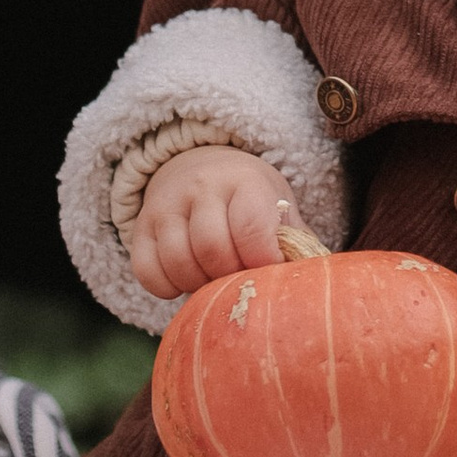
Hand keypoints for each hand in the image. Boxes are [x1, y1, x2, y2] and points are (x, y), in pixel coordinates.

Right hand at [128, 147, 295, 301]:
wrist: (202, 169)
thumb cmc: (250, 201)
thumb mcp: (278, 208)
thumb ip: (297, 244)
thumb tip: (314, 282)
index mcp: (244, 181)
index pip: (250, 227)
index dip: (261, 261)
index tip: (266, 272)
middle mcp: (202, 186)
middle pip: (212, 249)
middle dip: (228, 276)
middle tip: (237, 278)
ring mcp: (166, 204)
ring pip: (178, 262)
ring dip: (198, 284)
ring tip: (213, 278)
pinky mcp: (141, 227)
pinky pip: (148, 272)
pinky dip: (168, 287)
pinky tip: (185, 279)